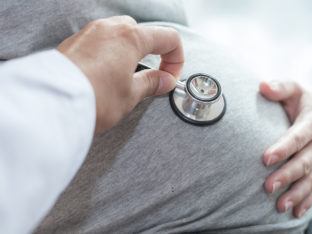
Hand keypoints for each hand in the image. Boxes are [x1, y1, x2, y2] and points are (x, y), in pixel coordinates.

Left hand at [58, 16, 183, 133]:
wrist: (50, 104)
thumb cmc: (92, 98)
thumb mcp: (131, 95)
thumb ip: (152, 83)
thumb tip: (165, 80)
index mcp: (131, 37)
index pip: (168, 38)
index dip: (176, 59)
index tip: (169, 78)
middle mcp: (110, 28)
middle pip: (143, 32)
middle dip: (153, 52)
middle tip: (151, 76)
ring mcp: (90, 33)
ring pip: (120, 35)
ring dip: (131, 52)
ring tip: (128, 78)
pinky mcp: (75, 42)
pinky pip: (101, 42)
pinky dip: (110, 54)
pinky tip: (106, 76)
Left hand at [260, 81, 311, 217]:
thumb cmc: (297, 100)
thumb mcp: (292, 89)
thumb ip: (280, 87)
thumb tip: (262, 85)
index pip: (298, 137)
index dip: (283, 148)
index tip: (265, 158)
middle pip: (304, 162)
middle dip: (287, 175)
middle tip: (267, 186)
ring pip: (311, 179)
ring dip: (296, 193)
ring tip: (279, 206)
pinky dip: (306, 200)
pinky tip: (295, 212)